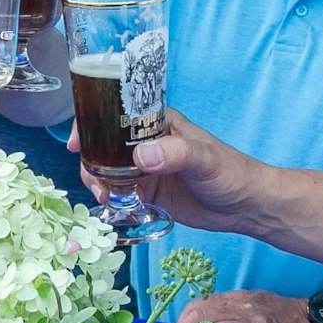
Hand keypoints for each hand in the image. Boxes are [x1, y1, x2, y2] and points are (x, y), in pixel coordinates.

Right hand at [78, 109, 254, 233]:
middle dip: (91, 161)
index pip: (115, 113)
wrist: (246, 207)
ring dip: (99, 182)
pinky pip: (120, 192)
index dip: (91, 123)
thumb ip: (176, 154)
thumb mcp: (204, 159)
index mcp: (157, 123)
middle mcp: (145, 142)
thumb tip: (141, 157)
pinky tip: (114, 209)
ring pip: (107, 170)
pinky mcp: (147, 191)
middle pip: (104, 144)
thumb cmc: (230, 172)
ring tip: (106, 199)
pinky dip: (111, 200)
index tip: (77, 143)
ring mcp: (145, 167)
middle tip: (95, 182)